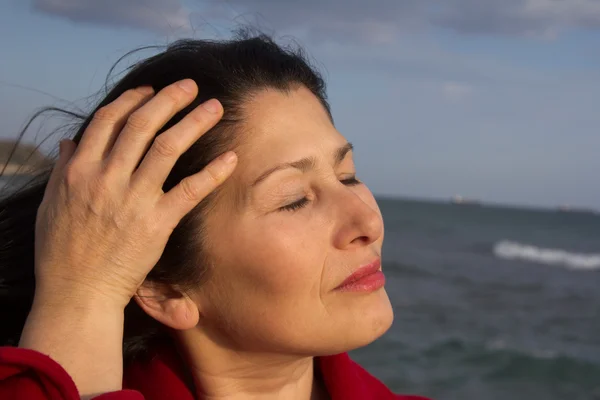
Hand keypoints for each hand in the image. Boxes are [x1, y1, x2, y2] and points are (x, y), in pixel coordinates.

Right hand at [34, 79, 236, 308]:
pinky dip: (212, 173)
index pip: (108, 121)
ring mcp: (133, 199)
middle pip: (142, 125)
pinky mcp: (157, 223)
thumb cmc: (61, 251)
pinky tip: (231, 158)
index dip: (133, 99)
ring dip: (194, 122)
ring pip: (167, 148)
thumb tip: (69, 142)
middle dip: (169, 99)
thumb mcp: (51, 204)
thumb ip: (62, 170)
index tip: (151, 90)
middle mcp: (106, 178)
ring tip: (216, 107)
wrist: (78, 292)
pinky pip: (190, 191)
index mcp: (79, 170)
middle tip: (191, 87)